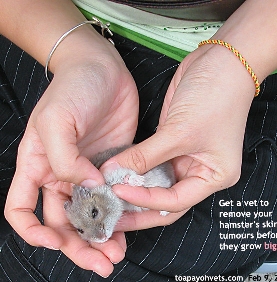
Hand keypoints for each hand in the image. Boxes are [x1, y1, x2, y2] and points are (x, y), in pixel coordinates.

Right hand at [5, 38, 137, 276]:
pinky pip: (115, 196)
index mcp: (39, 166)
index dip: (34, 232)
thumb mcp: (56, 120)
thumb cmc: (73, 88)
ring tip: (117, 253)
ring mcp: (89, 171)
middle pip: (63, 221)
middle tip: (100, 262)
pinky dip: (121, 214)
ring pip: (91, 214)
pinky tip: (130, 225)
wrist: (103, 69)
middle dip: (78, 245)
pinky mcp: (114, 165)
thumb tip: (87, 188)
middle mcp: (62, 174)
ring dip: (102, 235)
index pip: (23, 210)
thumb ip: (64, 159)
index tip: (53, 242)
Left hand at [101, 45, 255, 231]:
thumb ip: (145, 156)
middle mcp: (199, 172)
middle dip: (138, 209)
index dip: (146, 201)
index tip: (118, 192)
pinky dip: (134, 169)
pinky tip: (115, 175)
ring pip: (155, 183)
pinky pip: (150, 163)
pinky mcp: (170, 143)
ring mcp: (184, 158)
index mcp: (213, 177)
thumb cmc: (215, 97)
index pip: (175, 202)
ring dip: (133, 189)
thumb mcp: (179, 131)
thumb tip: (114, 172)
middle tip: (110, 216)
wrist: (220, 62)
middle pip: (165, 201)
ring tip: (107, 198)